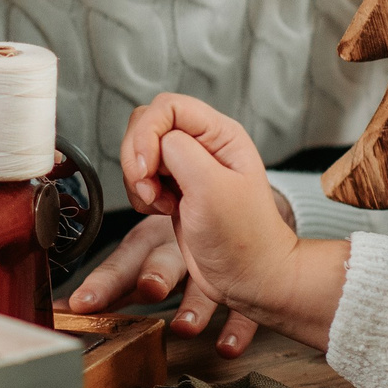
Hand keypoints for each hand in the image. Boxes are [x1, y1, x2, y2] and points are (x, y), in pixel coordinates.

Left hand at [60, 210, 262, 356]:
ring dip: (195, 305)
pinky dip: (237, 327)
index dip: (102, 283)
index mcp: (150, 241)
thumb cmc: (178, 238)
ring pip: (206, 281)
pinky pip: (243, 304)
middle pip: (165, 260)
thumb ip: (111, 284)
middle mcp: (179, 247)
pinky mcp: (244, 277)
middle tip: (148, 289)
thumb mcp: (143, 254)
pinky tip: (228, 347)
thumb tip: (64, 309)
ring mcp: (215, 261)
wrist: (232, 210)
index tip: (80, 303)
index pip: (122, 262)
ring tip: (185, 327)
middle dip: (155, 274)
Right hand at [111, 95, 348, 347]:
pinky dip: (141, 195)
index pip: (168, 108)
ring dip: (139, 180)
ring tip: (162, 204)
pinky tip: (162, 210)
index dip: (147, 134)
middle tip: (151, 190)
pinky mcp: (175, 189)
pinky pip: (142, 177)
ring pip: (140, 152)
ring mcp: (188, 167)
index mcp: (221, 135)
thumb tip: (153, 143)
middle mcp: (204, 145)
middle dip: (138, 158)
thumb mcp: (212, 189)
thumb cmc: (243, 240)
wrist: (249, 279)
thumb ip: (178, 152)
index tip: (146, 170)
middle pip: (147, 125)